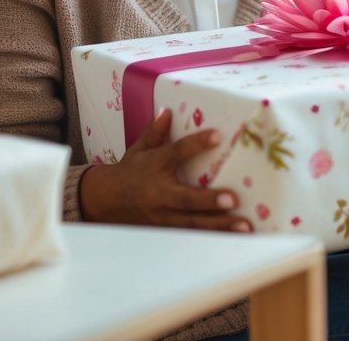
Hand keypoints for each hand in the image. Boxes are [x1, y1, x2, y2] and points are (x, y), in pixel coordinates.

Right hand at [78, 108, 251, 231]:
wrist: (104, 201)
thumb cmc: (129, 172)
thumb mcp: (139, 149)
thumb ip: (155, 132)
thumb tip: (168, 111)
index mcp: (154, 166)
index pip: (176, 153)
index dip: (196, 144)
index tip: (217, 135)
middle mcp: (159, 194)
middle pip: (186, 200)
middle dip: (210, 201)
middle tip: (234, 200)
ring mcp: (162, 216)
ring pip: (192, 223)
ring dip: (219, 226)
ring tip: (244, 226)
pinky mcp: (166, 230)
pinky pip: (191, 235)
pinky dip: (211, 237)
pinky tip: (232, 238)